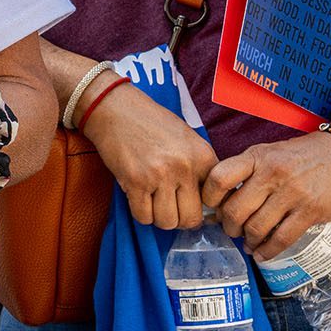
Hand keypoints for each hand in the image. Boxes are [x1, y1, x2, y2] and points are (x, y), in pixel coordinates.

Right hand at [80, 81, 216, 230]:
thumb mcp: (188, 139)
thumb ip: (200, 168)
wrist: (116, 108)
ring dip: (159, 217)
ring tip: (153, 201)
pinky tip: (139, 197)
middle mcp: (185, 167)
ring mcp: (160, 176)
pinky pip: (143, 217)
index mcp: (203, 156)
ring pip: (167, 222)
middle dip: (180, 218)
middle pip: (191, 219)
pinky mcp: (135, 182)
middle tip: (170, 207)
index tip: (191, 204)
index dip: (202, 208)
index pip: (214, 202)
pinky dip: (141, 213)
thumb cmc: (151, 123)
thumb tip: (208, 204)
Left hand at [203, 132, 330, 260]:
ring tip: (248, 242)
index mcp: (257, 157)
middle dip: (229, 226)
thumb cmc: (302, 157)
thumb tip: (220, 201)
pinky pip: (281, 238)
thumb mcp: (270, 153)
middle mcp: (272, 174)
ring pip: (257, 227)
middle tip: (232, 230)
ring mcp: (292, 193)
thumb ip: (247, 172)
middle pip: (235, 209)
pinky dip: (267, 251)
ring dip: (248, 240)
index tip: (211, 207)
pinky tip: (262, 253)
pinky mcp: (310, 212)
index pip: (220, 177)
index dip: (209, 197)